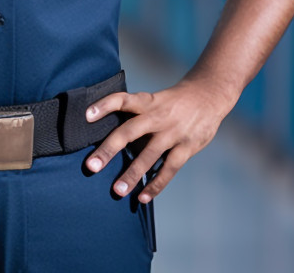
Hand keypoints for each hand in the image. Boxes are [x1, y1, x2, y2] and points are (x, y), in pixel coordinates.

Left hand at [83, 79, 233, 201]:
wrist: (207, 96)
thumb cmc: (172, 102)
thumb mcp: (153, 100)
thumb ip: (136, 116)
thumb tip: (111, 138)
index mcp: (146, 101)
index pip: (122, 100)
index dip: (104, 105)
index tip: (86, 116)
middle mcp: (156, 116)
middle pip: (129, 131)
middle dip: (109, 149)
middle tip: (91, 166)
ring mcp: (172, 132)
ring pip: (149, 155)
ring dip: (132, 174)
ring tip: (117, 190)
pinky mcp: (187, 147)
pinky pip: (169, 169)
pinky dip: (156, 184)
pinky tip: (143, 197)